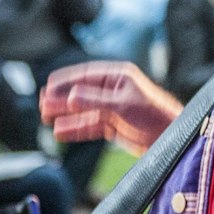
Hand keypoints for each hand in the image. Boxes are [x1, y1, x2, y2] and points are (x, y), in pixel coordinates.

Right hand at [39, 61, 181, 155]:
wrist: (172, 138)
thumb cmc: (154, 115)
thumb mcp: (122, 106)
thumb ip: (95, 101)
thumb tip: (70, 97)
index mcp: (118, 76)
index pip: (86, 75)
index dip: (66, 80)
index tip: (48, 85)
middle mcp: (113, 90)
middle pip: (81, 92)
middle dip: (61, 98)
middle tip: (41, 103)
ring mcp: (113, 108)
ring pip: (83, 110)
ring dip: (65, 113)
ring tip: (45, 117)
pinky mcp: (114, 126)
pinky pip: (89, 125)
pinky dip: (75, 129)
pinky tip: (60, 132)